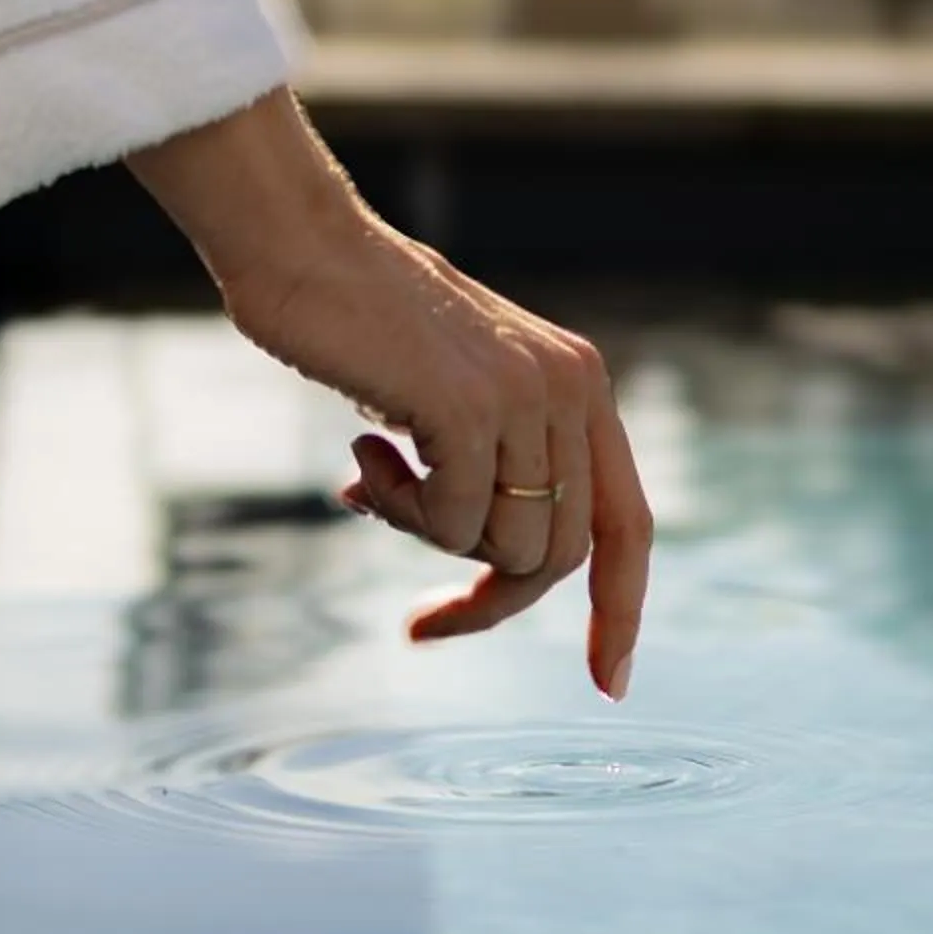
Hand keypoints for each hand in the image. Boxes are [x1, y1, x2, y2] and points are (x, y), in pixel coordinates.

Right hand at [127, 89, 652, 697]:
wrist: (305, 250)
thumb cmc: (364, 327)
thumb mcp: (459, 397)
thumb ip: (499, 461)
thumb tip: (505, 565)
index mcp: (582, 385)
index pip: (628, 526)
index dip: (621, 610)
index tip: (608, 683)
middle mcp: (572, 388)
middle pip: (555, 557)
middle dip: (486, 602)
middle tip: (420, 623)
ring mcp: (526, 396)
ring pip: (502, 546)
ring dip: (426, 538)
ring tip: (376, 475)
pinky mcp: (471, 408)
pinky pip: (451, 525)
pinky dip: (399, 509)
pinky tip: (361, 446)